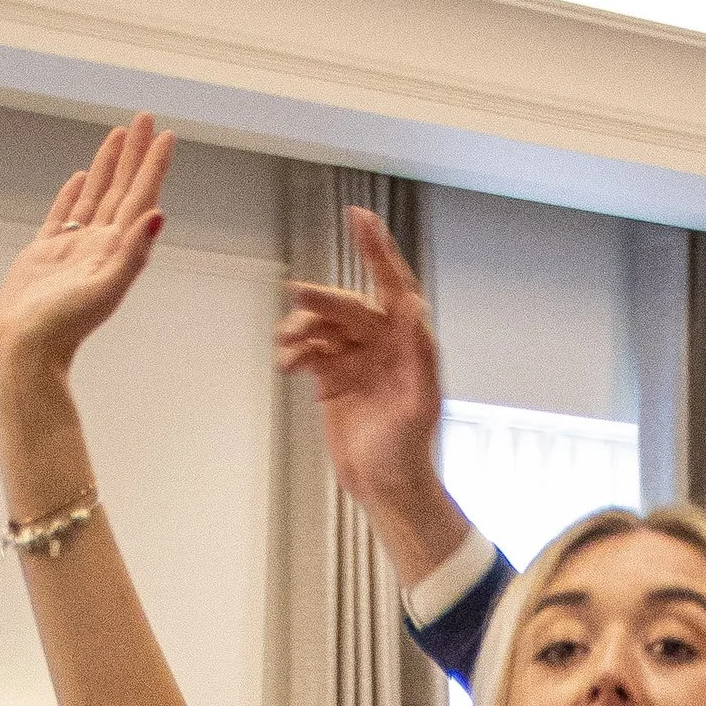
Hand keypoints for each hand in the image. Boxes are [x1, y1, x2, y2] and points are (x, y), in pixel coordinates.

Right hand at [0, 116, 173, 386]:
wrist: (24, 349)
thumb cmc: (63, 326)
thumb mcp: (105, 287)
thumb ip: (133, 252)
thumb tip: (158, 216)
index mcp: (117, 251)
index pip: (141, 198)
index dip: (154, 166)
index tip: (167, 135)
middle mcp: (100, 246)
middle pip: (123, 189)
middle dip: (135, 153)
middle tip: (145, 117)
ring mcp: (74, 248)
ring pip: (96, 195)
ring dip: (109, 166)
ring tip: (119, 136)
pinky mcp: (46, 253)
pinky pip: (65, 214)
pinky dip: (75, 194)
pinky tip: (82, 177)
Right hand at [275, 210, 455, 531]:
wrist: (387, 488)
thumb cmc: (408, 451)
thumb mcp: (418, 404)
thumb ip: (418, 354)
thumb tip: (414, 307)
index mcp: (409, 343)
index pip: (394, 285)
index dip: (377, 250)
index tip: (359, 217)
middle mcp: (384, 345)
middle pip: (347, 305)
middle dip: (322, 298)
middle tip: (297, 293)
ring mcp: (357, 359)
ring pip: (323, 326)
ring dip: (302, 329)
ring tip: (287, 346)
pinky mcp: (335, 377)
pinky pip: (310, 350)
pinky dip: (295, 352)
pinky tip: (286, 363)